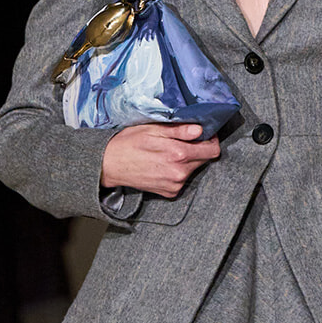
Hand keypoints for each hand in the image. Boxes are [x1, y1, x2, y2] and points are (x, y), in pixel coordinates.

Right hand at [100, 122, 219, 196]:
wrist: (109, 165)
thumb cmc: (129, 143)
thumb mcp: (153, 129)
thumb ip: (180, 130)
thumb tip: (200, 130)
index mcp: (179, 155)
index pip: (212, 150)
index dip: (211, 139)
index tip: (203, 133)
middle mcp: (180, 173)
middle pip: (204, 160)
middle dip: (198, 149)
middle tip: (182, 140)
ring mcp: (175, 185)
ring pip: (193, 169)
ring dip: (187, 160)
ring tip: (168, 152)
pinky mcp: (169, 193)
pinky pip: (182, 180)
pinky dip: (178, 171)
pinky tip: (163, 164)